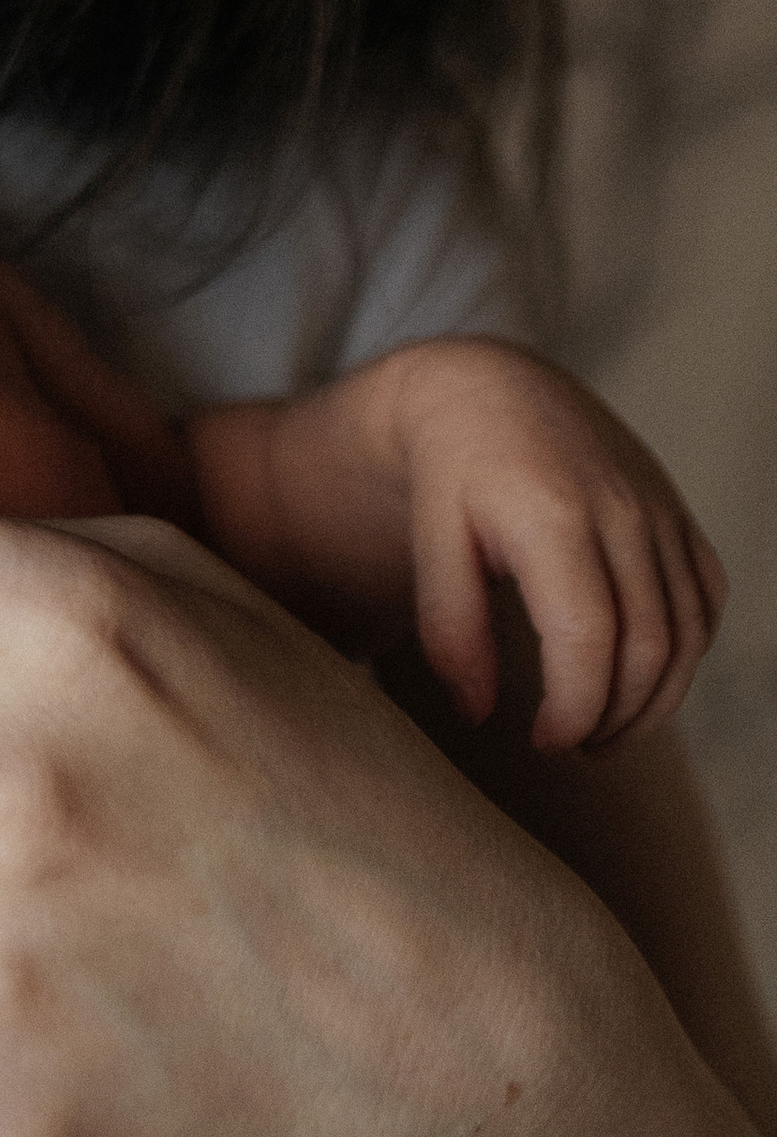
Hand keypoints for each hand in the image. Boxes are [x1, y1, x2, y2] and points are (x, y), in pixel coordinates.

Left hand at [380, 343, 725, 751]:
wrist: (493, 390)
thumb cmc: (452, 470)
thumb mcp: (431, 540)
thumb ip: (449, 628)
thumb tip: (478, 715)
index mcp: (553, 515)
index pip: (588, 639)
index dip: (574, 709)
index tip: (541, 741)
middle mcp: (621, 512)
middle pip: (646, 647)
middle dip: (613, 717)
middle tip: (569, 746)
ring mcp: (660, 512)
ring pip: (687, 634)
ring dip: (654, 701)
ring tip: (602, 733)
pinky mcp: (678, 517)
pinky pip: (705, 601)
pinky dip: (685, 655)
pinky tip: (639, 680)